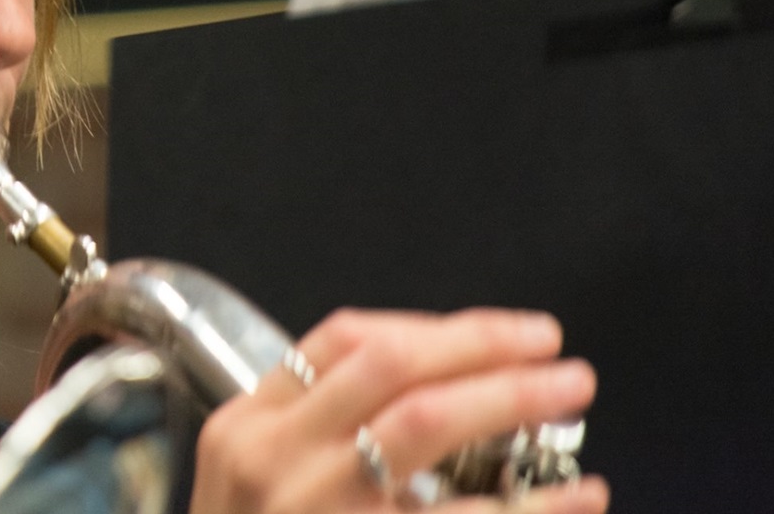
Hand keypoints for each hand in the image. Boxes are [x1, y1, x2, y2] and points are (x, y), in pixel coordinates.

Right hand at [189, 308, 609, 513]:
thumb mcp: (252, 487)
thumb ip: (312, 436)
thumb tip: (435, 390)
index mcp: (247, 427)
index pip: (341, 341)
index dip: (428, 327)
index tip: (491, 332)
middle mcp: (277, 458)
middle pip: (390, 365)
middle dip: (477, 343)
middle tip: (545, 340)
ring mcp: (320, 507)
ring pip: (425, 421)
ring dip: (508, 394)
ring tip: (567, 389)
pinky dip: (532, 503)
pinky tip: (575, 495)